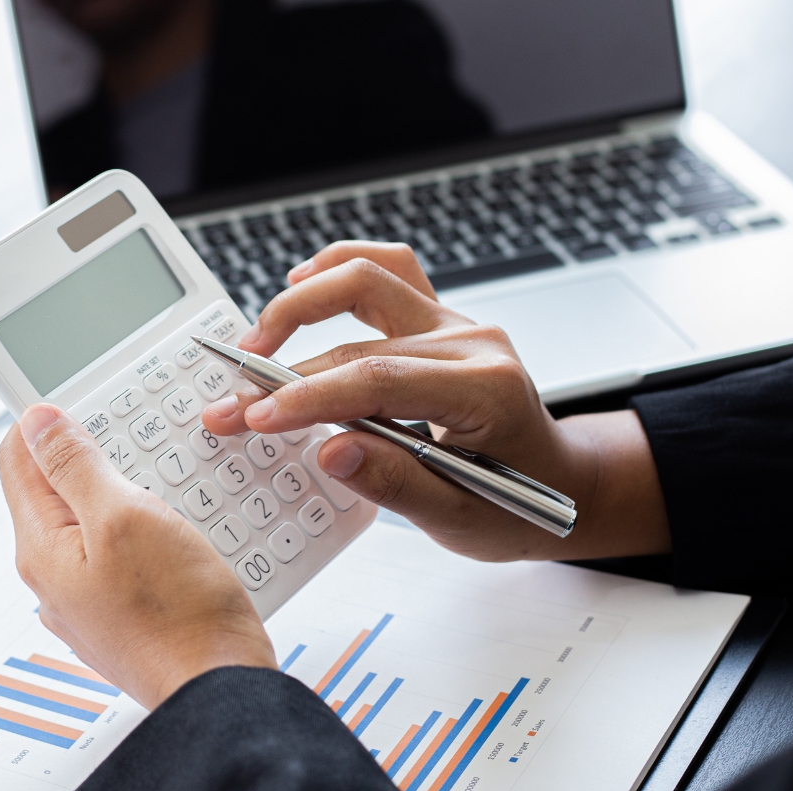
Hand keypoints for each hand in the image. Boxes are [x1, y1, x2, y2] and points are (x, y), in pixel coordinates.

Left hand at [0, 405, 275, 708]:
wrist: (220, 689)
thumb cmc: (179, 614)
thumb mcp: (125, 516)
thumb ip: (76, 466)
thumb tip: (38, 422)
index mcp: (41, 550)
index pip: (17, 459)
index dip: (45, 420)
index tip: (82, 398)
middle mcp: (54, 579)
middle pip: (56, 491)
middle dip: (93, 457)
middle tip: (136, 440)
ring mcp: (88, 602)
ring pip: (94, 524)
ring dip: (126, 495)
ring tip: (165, 488)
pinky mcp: (123, 617)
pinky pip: (123, 557)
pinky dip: (147, 534)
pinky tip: (180, 534)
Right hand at [202, 241, 669, 561]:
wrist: (560, 483)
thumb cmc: (515, 505)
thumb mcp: (459, 520)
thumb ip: (395, 484)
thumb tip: (331, 450)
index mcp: (486, 392)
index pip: (379, 381)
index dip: (309, 398)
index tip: (256, 418)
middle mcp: (472, 343)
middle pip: (360, 336)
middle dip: (284, 373)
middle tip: (232, 406)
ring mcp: (456, 323)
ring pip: (370, 277)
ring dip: (304, 301)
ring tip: (254, 341)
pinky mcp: (438, 319)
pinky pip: (388, 269)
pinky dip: (340, 268)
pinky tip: (299, 282)